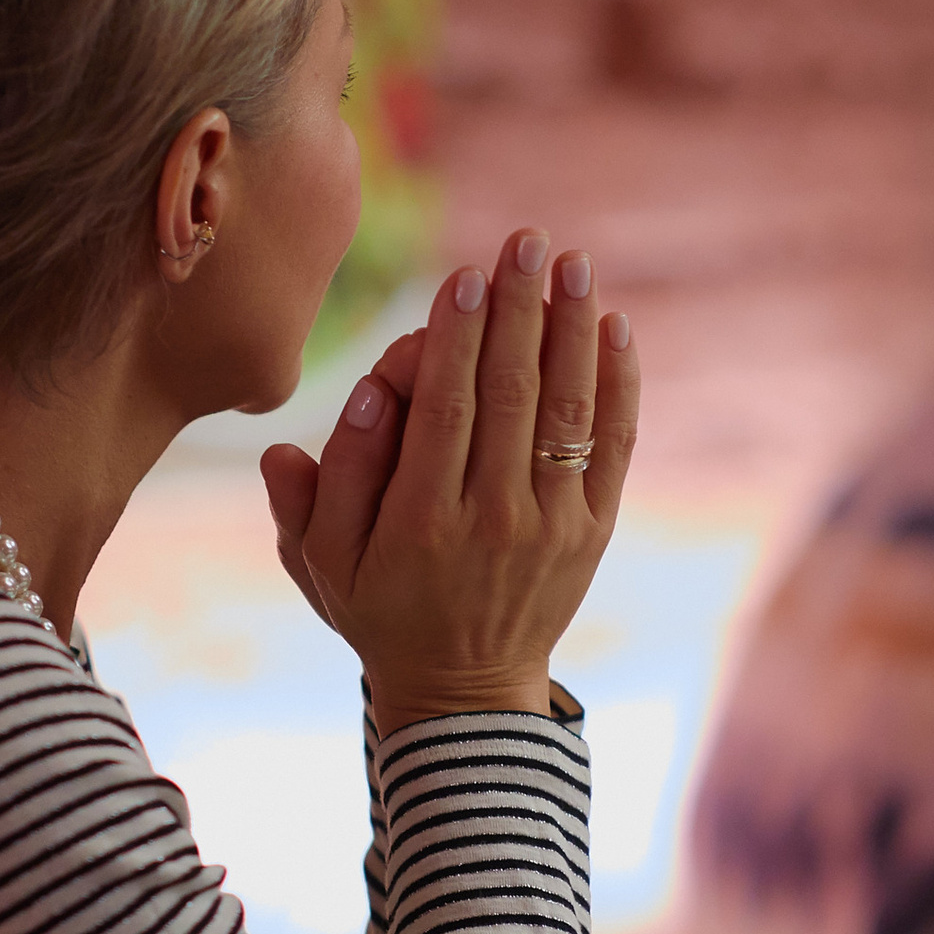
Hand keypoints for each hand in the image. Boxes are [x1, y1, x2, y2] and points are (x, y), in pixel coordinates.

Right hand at [260, 229, 638, 725]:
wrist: (462, 691)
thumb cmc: (379, 610)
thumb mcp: (320, 563)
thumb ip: (317, 486)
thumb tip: (358, 398)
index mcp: (421, 522)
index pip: (445, 409)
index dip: (457, 337)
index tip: (464, 275)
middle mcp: (494, 519)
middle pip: (511, 394)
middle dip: (519, 309)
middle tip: (525, 242)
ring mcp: (552, 524)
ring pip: (567, 410)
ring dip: (573, 329)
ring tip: (574, 263)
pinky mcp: (591, 529)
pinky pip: (612, 445)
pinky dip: (617, 384)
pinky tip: (614, 326)